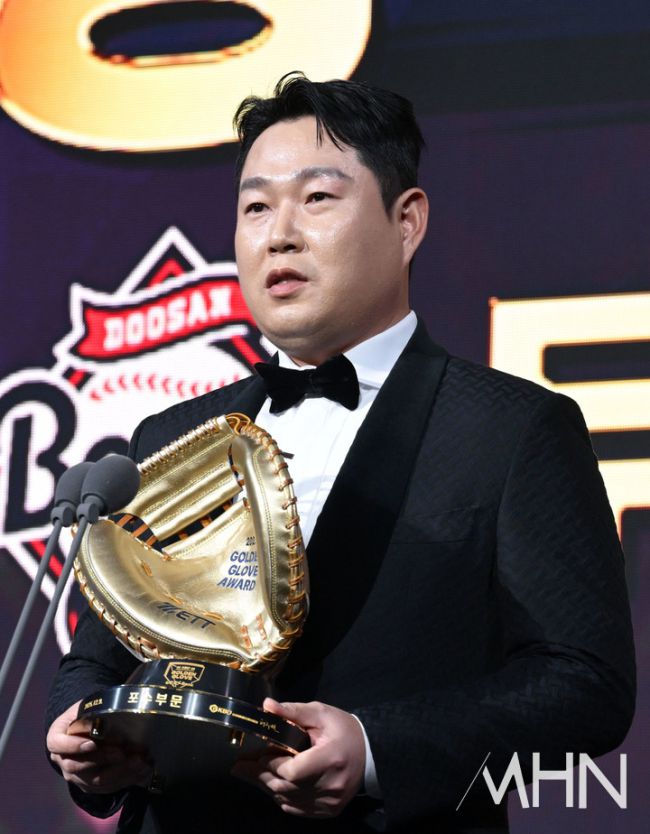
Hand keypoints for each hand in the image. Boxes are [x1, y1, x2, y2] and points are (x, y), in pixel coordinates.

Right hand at [46, 700, 151, 793]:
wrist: (87, 729)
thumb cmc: (87, 714)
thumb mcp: (86, 706)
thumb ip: (93, 711)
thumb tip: (113, 714)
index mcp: (57, 737)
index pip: (57, 744)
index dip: (73, 746)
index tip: (92, 743)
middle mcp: (62, 760)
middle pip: (77, 766)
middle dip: (103, 759)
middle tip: (122, 752)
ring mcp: (76, 776)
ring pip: (95, 781)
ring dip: (119, 772)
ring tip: (139, 761)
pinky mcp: (90, 786)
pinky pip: (107, 788)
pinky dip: (127, 779)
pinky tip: (142, 770)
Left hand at [232, 698, 364, 817]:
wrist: (371, 753)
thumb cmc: (343, 730)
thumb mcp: (321, 714)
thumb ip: (293, 711)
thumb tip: (266, 706)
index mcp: (330, 758)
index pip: (292, 771)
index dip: (272, 764)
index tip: (261, 754)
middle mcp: (330, 785)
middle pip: (286, 788)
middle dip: (259, 776)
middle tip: (240, 767)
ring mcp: (330, 802)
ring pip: (288, 800)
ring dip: (267, 787)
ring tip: (249, 775)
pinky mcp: (329, 811)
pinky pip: (297, 809)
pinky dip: (282, 798)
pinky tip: (271, 786)